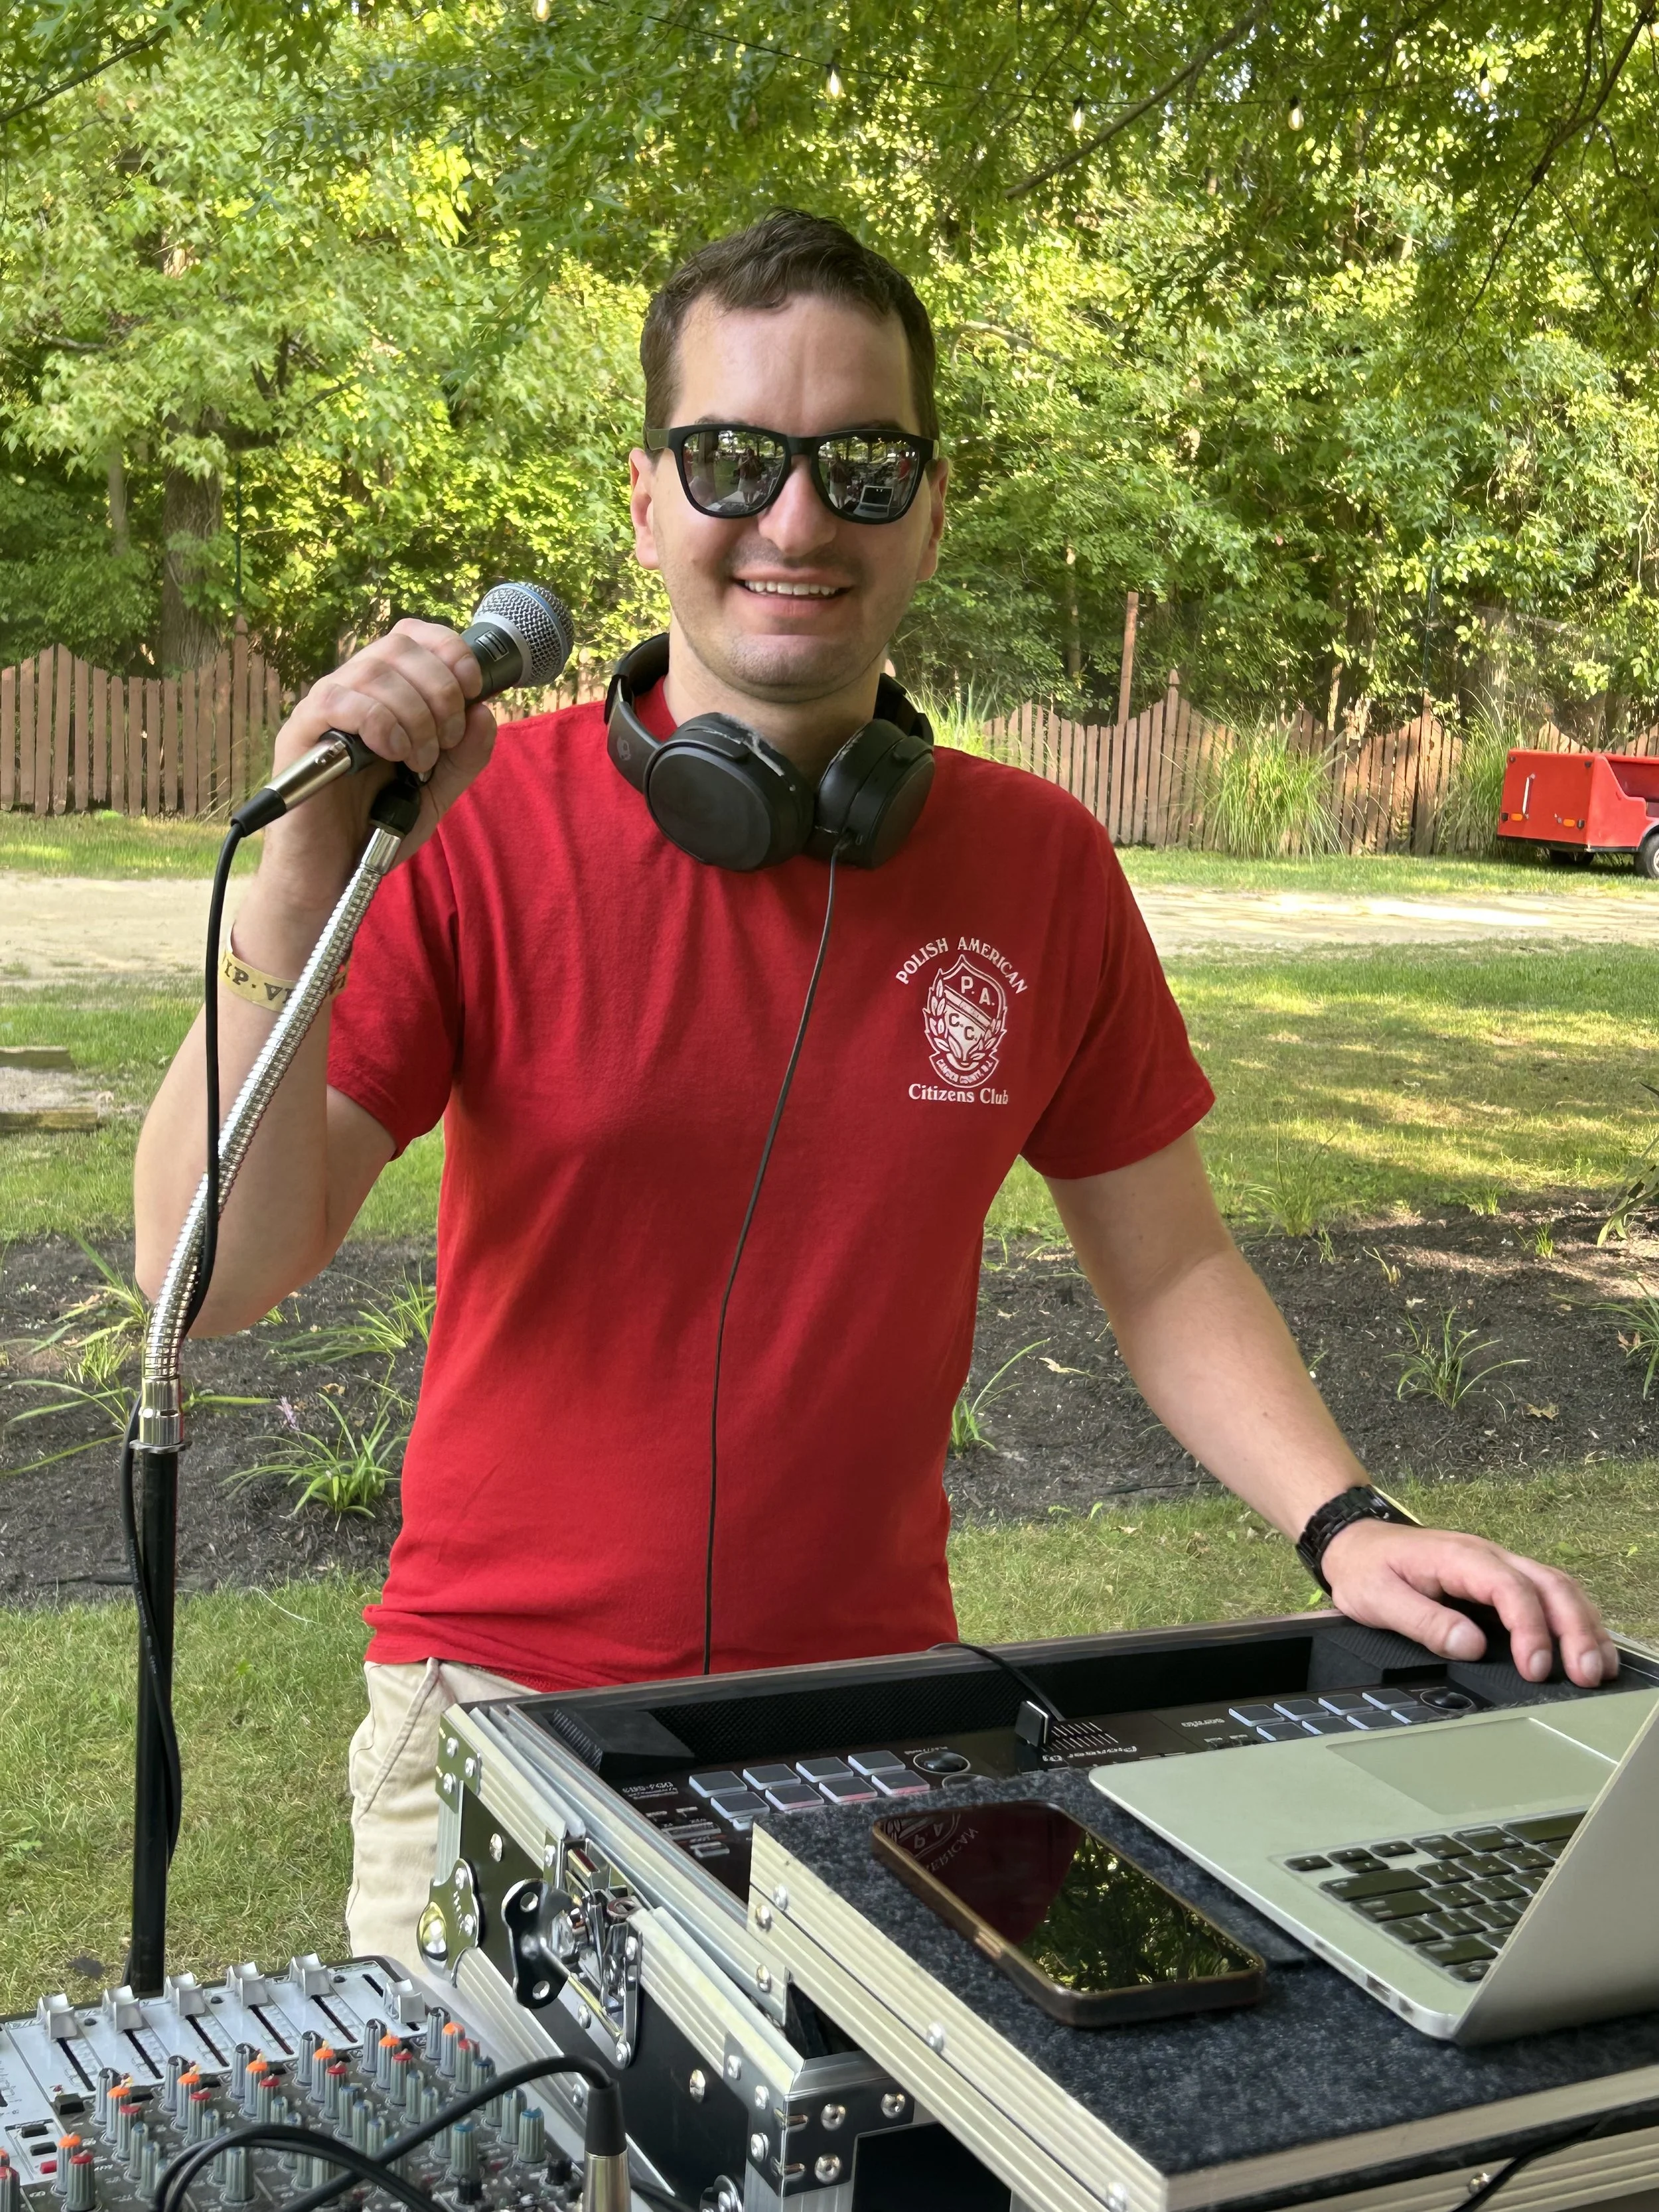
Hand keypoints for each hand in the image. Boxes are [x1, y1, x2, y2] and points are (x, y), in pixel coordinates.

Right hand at [258, 619, 495, 914]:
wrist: (334, 876)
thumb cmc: (378, 828)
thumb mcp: (438, 792)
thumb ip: (466, 756)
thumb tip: (485, 710)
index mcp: (385, 695)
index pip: (412, 637)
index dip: (448, 650)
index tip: (473, 688)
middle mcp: (352, 691)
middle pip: (397, 647)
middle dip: (440, 689)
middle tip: (447, 740)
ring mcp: (323, 710)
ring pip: (373, 672)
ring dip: (415, 714)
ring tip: (420, 760)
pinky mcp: (299, 734)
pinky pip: (337, 700)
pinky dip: (380, 722)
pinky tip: (393, 754)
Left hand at [1321, 1519, 1618, 1688]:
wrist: (1355, 1542)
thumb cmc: (1366, 1568)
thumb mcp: (1377, 1598)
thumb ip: (1423, 1621)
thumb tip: (1470, 1646)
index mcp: (1458, 1558)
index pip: (1509, 1589)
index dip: (1529, 1629)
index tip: (1534, 1668)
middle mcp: (1487, 1557)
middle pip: (1549, 1585)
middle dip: (1575, 1630)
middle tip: (1585, 1675)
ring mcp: (1497, 1566)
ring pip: (1557, 1587)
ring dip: (1583, 1626)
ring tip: (1597, 1668)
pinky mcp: (1501, 1580)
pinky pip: (1547, 1594)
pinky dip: (1572, 1620)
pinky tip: (1585, 1647)